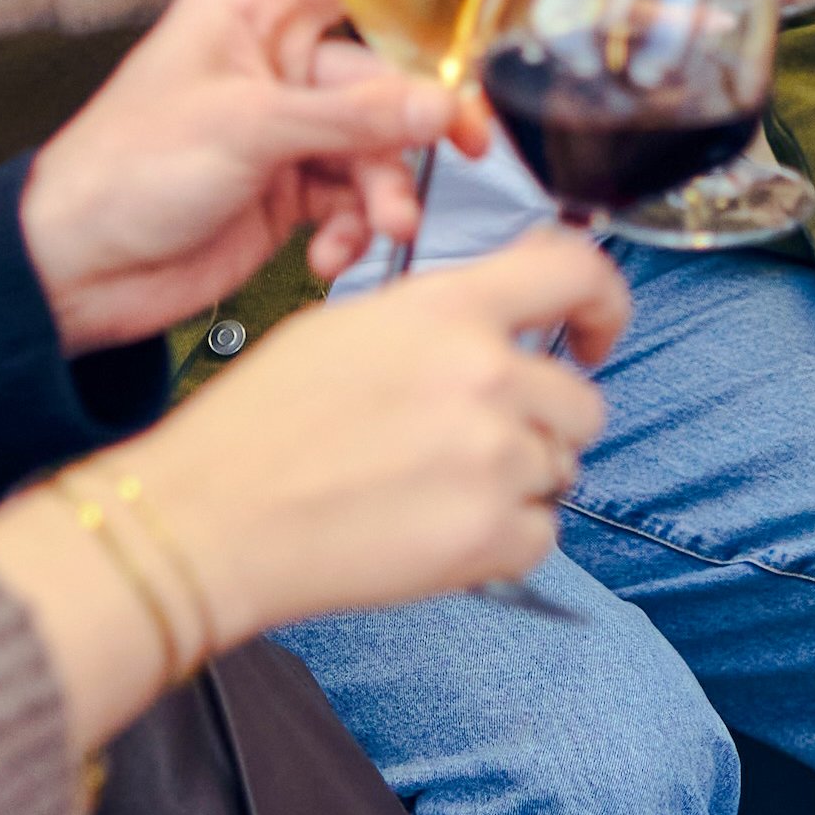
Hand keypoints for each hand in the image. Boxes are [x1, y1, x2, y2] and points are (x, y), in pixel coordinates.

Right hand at [0, 231, 627, 745]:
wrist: (210, 518)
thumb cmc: (259, 427)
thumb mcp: (347, 327)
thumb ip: (441, 317)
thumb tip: (501, 322)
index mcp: (449, 311)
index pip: (577, 273)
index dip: (603, 304)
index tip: (593, 333)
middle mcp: (485, 377)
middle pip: (580, 401)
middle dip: (538, 424)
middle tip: (467, 442)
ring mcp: (494, 459)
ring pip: (560, 470)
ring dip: (515, 483)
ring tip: (431, 488)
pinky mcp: (490, 537)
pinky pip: (542, 536)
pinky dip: (502, 542)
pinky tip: (433, 528)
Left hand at [18, 0, 459, 349]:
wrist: (77, 271)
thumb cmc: (122, 173)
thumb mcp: (247, 128)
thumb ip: (351, 117)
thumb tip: (439, 104)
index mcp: (245, 16)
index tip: (467, 24)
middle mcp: (267, 66)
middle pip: (376, 75)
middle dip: (411, 123)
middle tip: (462, 148)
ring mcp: (279, 132)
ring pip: (371, 146)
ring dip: (385, 189)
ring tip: (384, 224)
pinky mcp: (283, 193)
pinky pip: (348, 200)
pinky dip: (351, 228)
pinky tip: (330, 252)